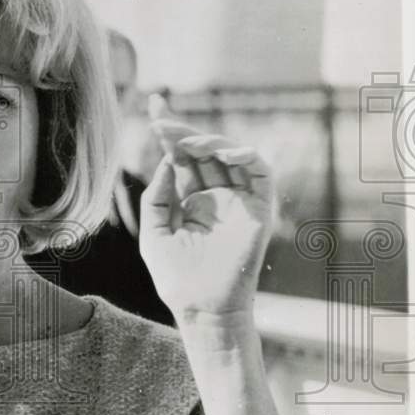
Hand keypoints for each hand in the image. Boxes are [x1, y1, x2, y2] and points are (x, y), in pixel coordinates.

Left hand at [139, 96, 273, 322]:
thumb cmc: (176, 277)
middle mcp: (216, 195)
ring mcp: (238, 201)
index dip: (170, 133)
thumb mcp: (155, 230)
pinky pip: (260, 172)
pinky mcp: (260, 209)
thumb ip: (158, 194)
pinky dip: (246, 155)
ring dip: (209, 142)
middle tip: (162, 121)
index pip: (182, 158)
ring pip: (230, 155)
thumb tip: (167, 161)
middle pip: (203, 151)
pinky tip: (223, 153)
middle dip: (183, 131)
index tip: (154, 106)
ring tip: (187, 144)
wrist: (202, 308)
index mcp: (191, 200)